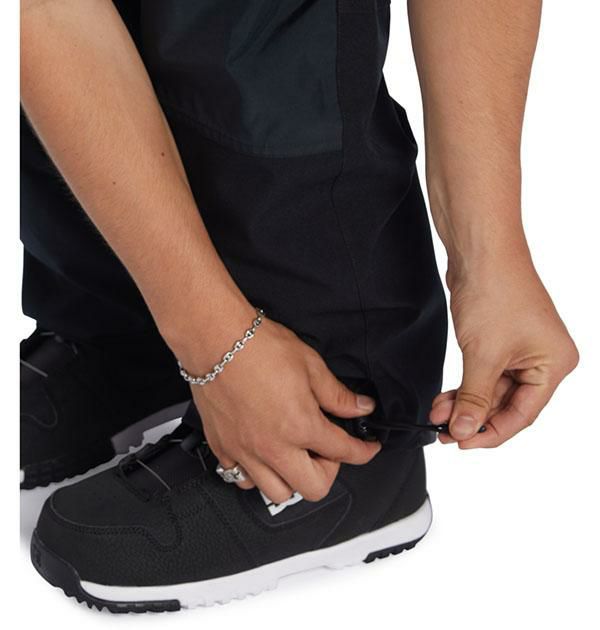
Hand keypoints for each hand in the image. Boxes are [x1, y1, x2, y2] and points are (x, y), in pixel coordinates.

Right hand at [188, 317, 380, 501]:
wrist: (216, 340)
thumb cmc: (259, 348)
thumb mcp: (310, 365)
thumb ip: (337, 395)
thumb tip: (360, 407)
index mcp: (301, 426)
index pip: (344, 452)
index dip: (364, 452)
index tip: (367, 449)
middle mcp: (273, 447)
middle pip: (313, 488)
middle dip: (329, 472)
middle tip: (327, 450)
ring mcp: (246, 452)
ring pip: (277, 492)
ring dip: (293, 478)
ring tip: (296, 455)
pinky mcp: (223, 448)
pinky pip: (243, 480)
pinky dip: (258, 475)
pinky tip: (264, 455)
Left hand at [430, 256, 578, 447]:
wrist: (481, 252)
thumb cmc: (495, 293)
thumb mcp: (484, 356)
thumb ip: (474, 398)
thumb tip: (464, 430)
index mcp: (554, 365)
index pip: (523, 414)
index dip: (491, 433)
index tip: (463, 443)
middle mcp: (543, 359)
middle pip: (508, 404)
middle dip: (473, 417)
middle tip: (445, 431)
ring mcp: (522, 349)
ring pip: (493, 390)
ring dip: (465, 402)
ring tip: (438, 413)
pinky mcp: (501, 340)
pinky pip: (484, 373)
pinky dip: (464, 385)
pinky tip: (445, 397)